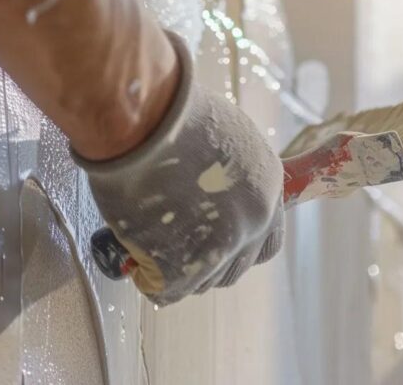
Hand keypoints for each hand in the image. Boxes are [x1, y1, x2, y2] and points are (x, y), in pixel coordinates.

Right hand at [73, 33, 284, 305]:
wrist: (141, 118)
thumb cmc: (167, 113)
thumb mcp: (218, 136)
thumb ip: (224, 172)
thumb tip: (208, 196)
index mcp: (268, 181)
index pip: (265, 238)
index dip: (236, 246)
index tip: (210, 242)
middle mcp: (256, 215)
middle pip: (237, 266)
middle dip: (206, 264)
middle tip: (173, 249)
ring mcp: (226, 242)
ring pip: (204, 280)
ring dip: (177, 269)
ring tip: (148, 245)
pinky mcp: (188, 263)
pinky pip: (169, 290)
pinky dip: (149, 279)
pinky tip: (134, 259)